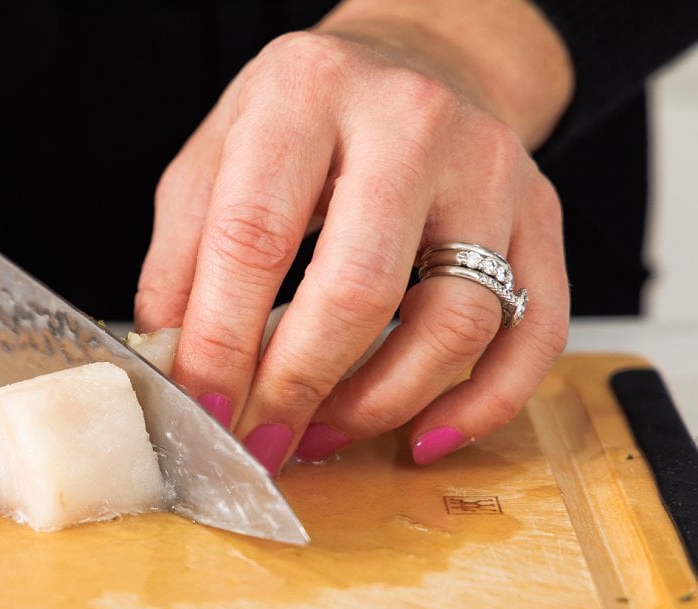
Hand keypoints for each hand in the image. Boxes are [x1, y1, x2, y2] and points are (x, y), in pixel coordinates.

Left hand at [134, 1, 573, 472]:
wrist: (416, 60)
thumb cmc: (305, 118)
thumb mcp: (215, 158)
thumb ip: (181, 258)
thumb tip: (173, 365)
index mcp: (306, 94)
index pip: (254, 239)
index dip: (221, 343)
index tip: (205, 411)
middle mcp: (410, 123)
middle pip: (359, 289)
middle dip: (298, 388)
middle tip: (261, 443)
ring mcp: (490, 170)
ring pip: (455, 323)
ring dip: (379, 405)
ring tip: (321, 434)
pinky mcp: (542, 216)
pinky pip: (532, 334)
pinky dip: (481, 405)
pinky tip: (422, 437)